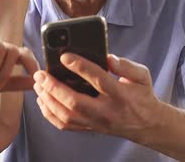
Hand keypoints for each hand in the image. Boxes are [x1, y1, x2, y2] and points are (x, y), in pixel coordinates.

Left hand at [33, 53, 163, 139]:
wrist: (147, 125)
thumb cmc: (141, 95)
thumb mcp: (142, 76)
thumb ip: (125, 65)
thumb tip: (107, 57)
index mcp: (120, 94)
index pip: (98, 79)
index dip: (80, 66)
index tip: (64, 56)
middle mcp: (106, 111)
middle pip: (75, 102)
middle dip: (53, 87)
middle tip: (40, 74)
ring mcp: (96, 122)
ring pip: (66, 116)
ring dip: (48, 100)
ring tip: (38, 85)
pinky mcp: (89, 128)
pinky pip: (65, 125)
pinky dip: (49, 114)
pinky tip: (42, 100)